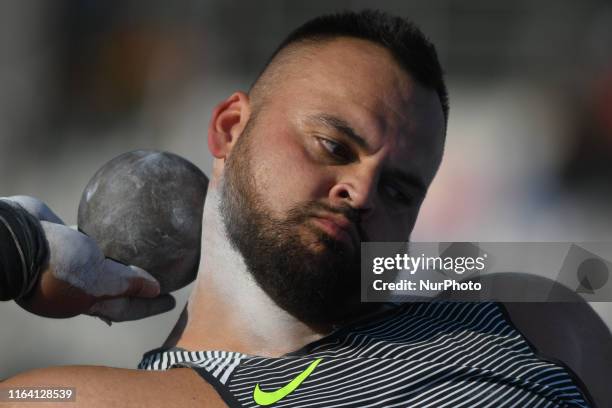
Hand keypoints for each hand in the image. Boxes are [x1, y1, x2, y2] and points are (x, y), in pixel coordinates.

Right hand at [4, 196, 174, 322]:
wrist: (14, 236)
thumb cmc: (56, 260)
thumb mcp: (96, 276)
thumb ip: (126, 283)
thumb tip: (156, 289)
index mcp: (86, 301)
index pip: (127, 308)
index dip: (150, 306)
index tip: (173, 300)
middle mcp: (78, 285)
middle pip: (116, 289)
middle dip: (138, 288)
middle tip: (162, 279)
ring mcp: (68, 263)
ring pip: (103, 263)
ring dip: (122, 260)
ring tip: (144, 251)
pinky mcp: (61, 238)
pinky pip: (89, 237)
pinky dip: (105, 234)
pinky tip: (119, 221)